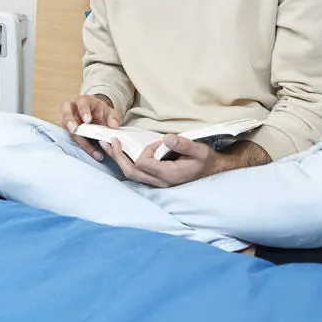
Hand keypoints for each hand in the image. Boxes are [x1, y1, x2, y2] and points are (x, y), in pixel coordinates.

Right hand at [60, 94, 120, 160]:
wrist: (97, 116)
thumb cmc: (101, 112)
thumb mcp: (110, 112)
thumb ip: (113, 117)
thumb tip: (113, 126)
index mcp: (83, 101)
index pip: (81, 103)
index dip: (83, 111)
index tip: (87, 120)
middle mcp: (72, 109)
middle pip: (66, 113)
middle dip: (70, 122)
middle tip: (74, 130)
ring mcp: (68, 119)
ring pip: (68, 128)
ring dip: (79, 139)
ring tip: (92, 150)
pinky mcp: (69, 130)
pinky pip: (72, 138)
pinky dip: (82, 145)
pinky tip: (93, 152)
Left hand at [104, 134, 221, 187]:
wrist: (213, 170)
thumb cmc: (206, 160)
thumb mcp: (199, 150)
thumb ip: (184, 144)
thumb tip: (167, 139)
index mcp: (169, 175)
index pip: (144, 163)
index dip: (146, 150)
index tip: (158, 142)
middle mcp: (160, 182)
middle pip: (131, 173)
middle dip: (118, 157)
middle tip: (109, 141)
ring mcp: (157, 183)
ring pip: (132, 175)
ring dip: (119, 160)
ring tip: (108, 145)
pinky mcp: (156, 179)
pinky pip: (137, 173)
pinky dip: (126, 162)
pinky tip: (121, 151)